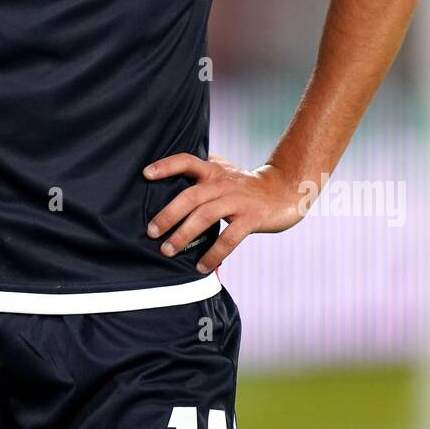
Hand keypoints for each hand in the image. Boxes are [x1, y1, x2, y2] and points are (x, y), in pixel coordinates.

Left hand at [142, 153, 303, 273]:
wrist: (284, 191)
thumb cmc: (245, 185)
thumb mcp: (223, 171)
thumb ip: (201, 171)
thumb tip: (166, 177)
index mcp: (213, 171)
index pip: (187, 161)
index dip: (166, 165)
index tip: (145, 174)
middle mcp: (222, 183)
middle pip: (191, 196)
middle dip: (168, 214)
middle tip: (151, 231)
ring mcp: (237, 201)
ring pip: (205, 216)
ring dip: (184, 235)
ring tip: (168, 250)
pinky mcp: (251, 218)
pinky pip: (228, 239)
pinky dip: (213, 254)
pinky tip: (201, 267)